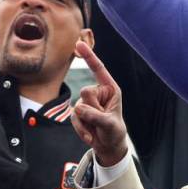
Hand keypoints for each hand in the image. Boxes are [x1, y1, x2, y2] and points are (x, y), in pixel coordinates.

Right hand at [72, 41, 127, 166]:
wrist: (108, 146)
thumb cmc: (114, 131)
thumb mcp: (110, 124)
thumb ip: (96, 115)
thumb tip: (79, 109)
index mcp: (110, 89)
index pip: (98, 69)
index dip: (89, 56)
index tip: (78, 43)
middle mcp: (98, 93)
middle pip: (85, 92)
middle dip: (92, 109)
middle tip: (101, 121)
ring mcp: (86, 102)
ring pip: (78, 107)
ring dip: (86, 122)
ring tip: (97, 130)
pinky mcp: (78, 113)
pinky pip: (73, 118)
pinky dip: (81, 129)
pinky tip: (90, 136)